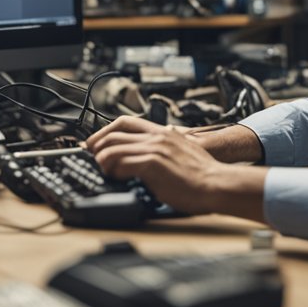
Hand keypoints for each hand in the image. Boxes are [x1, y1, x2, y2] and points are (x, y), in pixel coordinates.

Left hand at [86, 117, 265, 219]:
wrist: (217, 184)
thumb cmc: (202, 176)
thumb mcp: (182, 153)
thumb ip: (164, 150)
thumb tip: (147, 159)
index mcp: (163, 133)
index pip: (126, 122)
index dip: (105, 131)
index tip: (96, 142)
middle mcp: (157, 136)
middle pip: (114, 132)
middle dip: (96, 144)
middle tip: (90, 156)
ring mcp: (154, 149)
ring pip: (113, 148)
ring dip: (101, 160)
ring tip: (101, 170)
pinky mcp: (152, 164)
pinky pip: (121, 163)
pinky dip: (111, 170)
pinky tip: (113, 177)